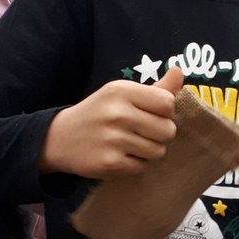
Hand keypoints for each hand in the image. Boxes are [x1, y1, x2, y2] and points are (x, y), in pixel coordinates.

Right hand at [40, 66, 182, 177]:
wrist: (60, 138)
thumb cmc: (99, 113)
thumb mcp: (121, 93)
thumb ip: (154, 87)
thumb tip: (179, 71)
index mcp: (122, 91)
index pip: (167, 102)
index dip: (166, 112)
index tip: (153, 114)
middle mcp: (117, 113)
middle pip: (168, 130)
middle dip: (161, 134)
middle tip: (144, 133)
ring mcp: (113, 139)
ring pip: (158, 151)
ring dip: (149, 151)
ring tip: (131, 145)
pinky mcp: (109, 162)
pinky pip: (142, 167)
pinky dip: (136, 164)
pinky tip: (121, 156)